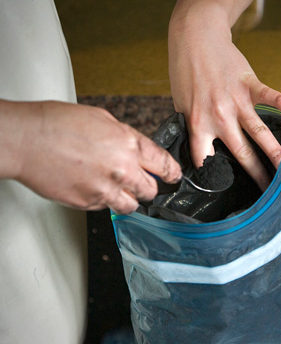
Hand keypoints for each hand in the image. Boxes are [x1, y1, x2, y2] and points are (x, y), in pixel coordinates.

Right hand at [0, 100, 180, 212]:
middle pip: (151, 190)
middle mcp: (122, 169)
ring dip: (129, 198)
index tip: (174, 176)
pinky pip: (107, 208)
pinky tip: (94, 187)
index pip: (164, 164)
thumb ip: (125, 137)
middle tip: (142, 183)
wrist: (26, 140)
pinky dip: (106, 201)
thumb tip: (136, 149)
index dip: (172, 172)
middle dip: (149, 187)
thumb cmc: (56, 124)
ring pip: (132, 205)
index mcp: (128, 144)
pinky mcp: (89, 203)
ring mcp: (106, 189)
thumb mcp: (101, 119)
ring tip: (117, 188)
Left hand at [168, 1, 280, 189]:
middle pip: (241, 153)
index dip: (213, 176)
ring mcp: (236, 101)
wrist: (194, 40)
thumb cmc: (186, 75)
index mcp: (198, 125)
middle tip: (268, 191)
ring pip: (259, 132)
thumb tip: (201, 149)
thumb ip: (193, 128)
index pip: (205, 159)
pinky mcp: (249, 84)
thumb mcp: (181, 106)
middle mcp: (219, 117)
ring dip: (274, 152)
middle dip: (256, 175)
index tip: (225, 188)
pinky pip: (268, 95)